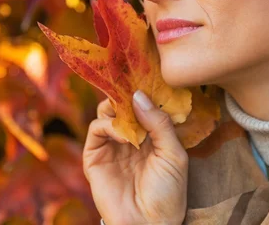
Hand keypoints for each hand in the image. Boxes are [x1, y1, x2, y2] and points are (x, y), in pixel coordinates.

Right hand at [83, 90, 187, 224]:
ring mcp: (112, 145)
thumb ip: (159, 123)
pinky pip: (97, 128)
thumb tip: (139, 94)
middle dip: (128, 94)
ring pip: (108, 111)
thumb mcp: (174, 154)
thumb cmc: (168, 194)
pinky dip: (109, 125)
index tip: (149, 75)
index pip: (144, 104)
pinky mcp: (95, 155)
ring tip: (131, 115)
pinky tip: (125, 135)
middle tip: (134, 88)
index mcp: (151, 135)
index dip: (145, 91)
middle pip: (123, 104)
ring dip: (119, 108)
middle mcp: (131, 137)